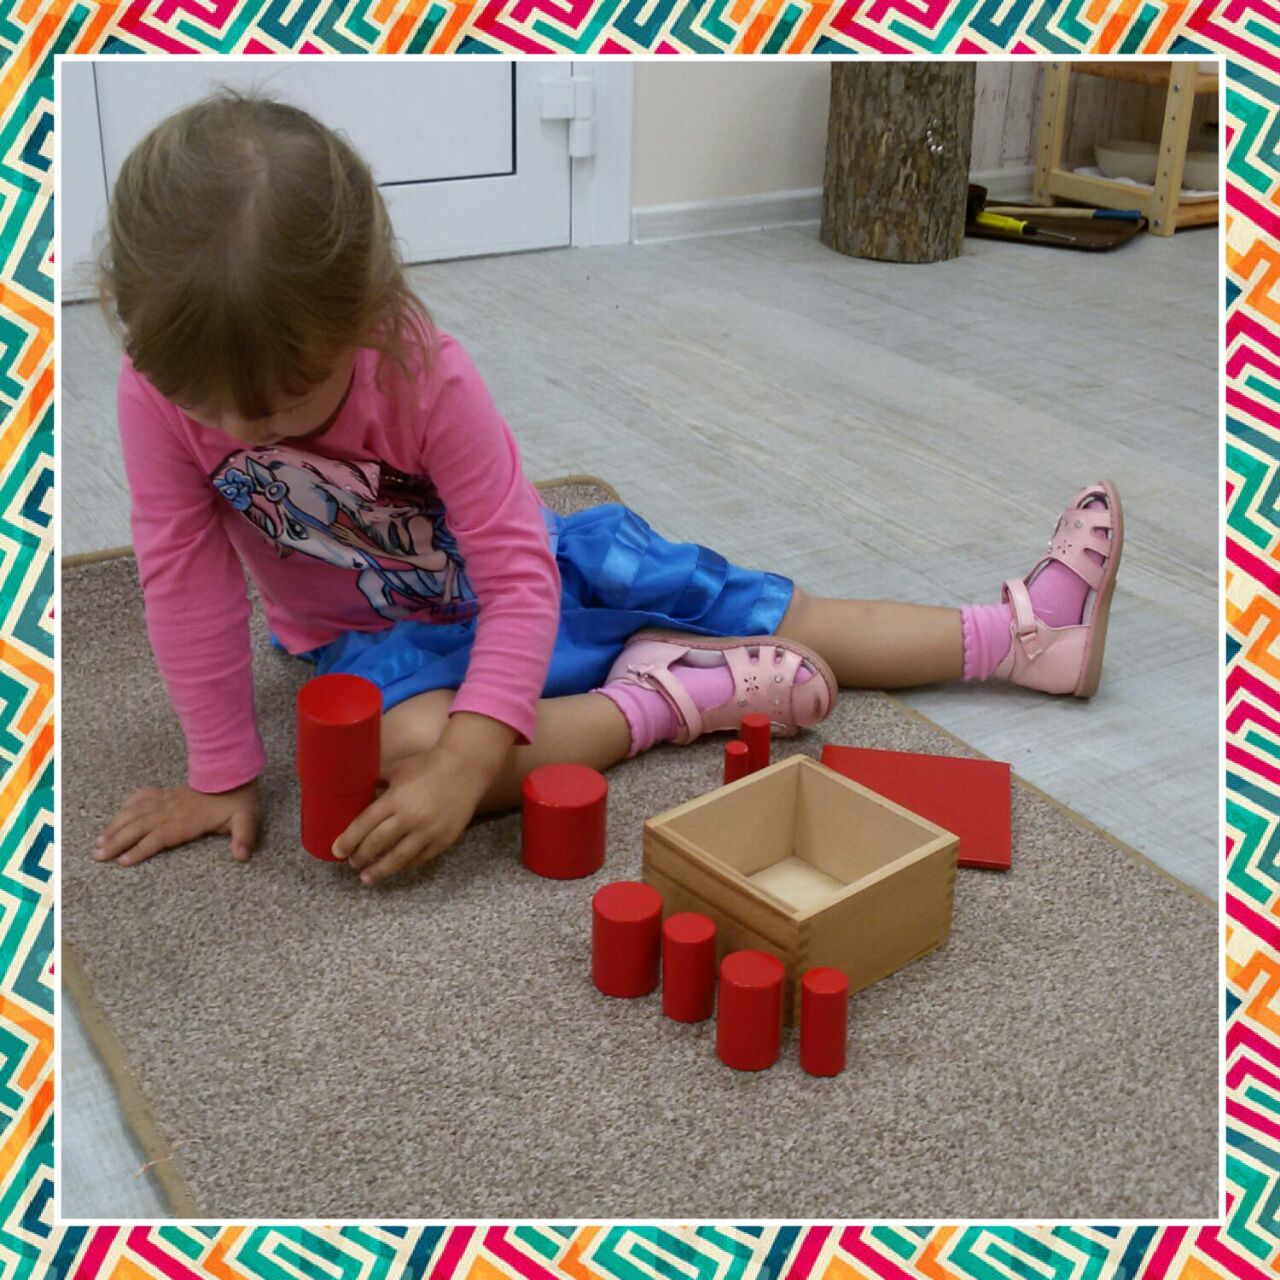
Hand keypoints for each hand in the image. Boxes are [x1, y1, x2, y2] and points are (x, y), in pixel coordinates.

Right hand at [94, 780, 260, 866]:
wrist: (235, 773)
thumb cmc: (240, 801)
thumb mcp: (247, 820)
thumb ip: (244, 837)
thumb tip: (242, 855)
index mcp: (188, 821)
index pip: (159, 837)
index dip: (141, 849)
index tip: (121, 861)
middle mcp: (173, 811)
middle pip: (139, 827)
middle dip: (117, 841)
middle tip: (97, 855)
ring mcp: (168, 800)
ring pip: (136, 813)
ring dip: (116, 826)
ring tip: (99, 841)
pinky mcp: (168, 793)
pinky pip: (144, 796)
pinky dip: (129, 804)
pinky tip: (119, 812)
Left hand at [335, 745, 489, 885]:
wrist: (466, 768)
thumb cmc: (428, 765)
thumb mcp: (397, 769)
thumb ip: (377, 783)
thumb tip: (355, 794)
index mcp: (395, 798)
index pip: (364, 825)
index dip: (347, 841)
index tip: (337, 851)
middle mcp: (410, 818)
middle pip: (377, 844)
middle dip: (360, 856)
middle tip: (351, 862)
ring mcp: (429, 831)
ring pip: (398, 859)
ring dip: (379, 870)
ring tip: (367, 877)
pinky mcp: (443, 840)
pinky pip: (419, 859)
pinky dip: (404, 865)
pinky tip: (396, 867)